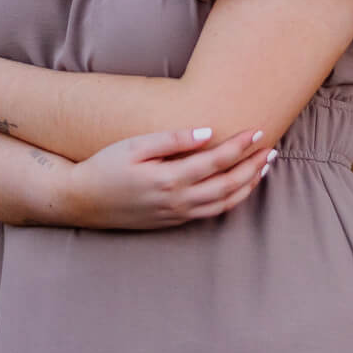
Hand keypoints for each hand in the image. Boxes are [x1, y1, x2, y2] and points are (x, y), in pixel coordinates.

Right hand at [65, 126, 275, 229]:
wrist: (82, 201)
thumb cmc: (105, 166)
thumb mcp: (135, 146)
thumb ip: (173, 140)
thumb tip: (208, 133)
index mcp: (169, 179)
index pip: (216, 161)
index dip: (240, 146)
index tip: (257, 130)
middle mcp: (178, 201)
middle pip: (228, 184)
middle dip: (252, 166)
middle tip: (270, 149)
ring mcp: (176, 214)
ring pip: (223, 203)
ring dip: (247, 186)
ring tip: (262, 168)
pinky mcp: (172, 221)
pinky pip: (211, 213)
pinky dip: (230, 200)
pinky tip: (238, 187)